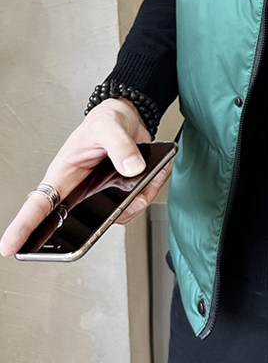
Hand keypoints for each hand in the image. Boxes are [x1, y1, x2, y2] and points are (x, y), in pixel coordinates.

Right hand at [0, 98, 172, 256]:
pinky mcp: (121, 192)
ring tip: (148, 177)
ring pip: (116, 215)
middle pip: (75, 223)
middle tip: (108, 218)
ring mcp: (101, 194)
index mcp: (64, 174)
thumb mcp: (109, 127)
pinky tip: (157, 172)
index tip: (9, 247)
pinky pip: (138, 202)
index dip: (22, 227)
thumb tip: (133, 168)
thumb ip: (120, 146)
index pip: (37, 205)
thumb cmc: (106, 120)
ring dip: (136, 202)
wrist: (129, 116)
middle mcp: (80, 189)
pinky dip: (151, 189)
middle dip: (93, 230)